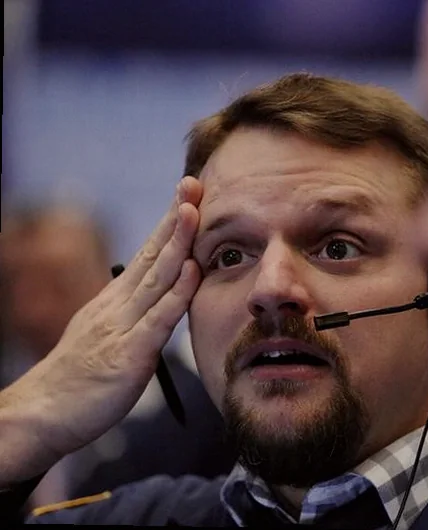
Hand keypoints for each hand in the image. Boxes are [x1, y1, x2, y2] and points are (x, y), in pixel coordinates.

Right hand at [0, 177, 202, 484]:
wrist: (42, 415)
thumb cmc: (78, 381)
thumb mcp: (107, 339)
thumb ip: (132, 318)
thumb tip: (157, 302)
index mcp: (114, 302)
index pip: (147, 255)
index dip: (169, 225)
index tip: (188, 196)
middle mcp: (118, 306)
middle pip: (152, 254)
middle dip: (175, 218)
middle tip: (192, 183)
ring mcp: (123, 327)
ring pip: (155, 277)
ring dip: (177, 243)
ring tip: (193, 210)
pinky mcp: (129, 354)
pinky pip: (157, 319)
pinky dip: (177, 293)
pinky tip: (193, 271)